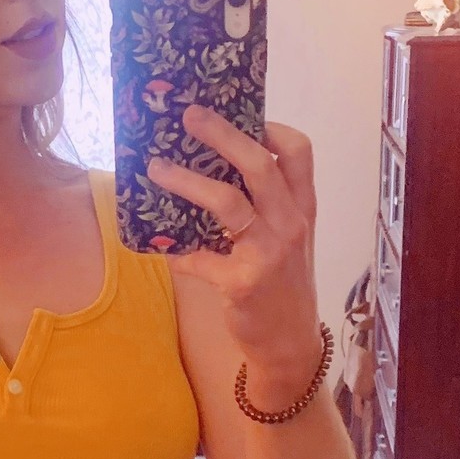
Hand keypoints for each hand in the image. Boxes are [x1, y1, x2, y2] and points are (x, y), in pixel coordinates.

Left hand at [146, 105, 320, 368]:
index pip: (298, 153)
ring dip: (186, 182)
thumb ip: (268, 206)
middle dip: (222, 135)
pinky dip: (177, 251)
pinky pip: (200, 258)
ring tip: (156, 169)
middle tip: (189, 117)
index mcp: (302, 208)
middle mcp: (290, 224)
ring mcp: (269, 254)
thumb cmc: (283, 285)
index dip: (270, 128)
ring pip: (227, 203)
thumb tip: (215, 168)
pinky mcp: (243, 283)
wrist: (290, 343)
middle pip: (258, 166)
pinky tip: (161, 247)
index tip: (241, 115)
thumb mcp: (290, 240)